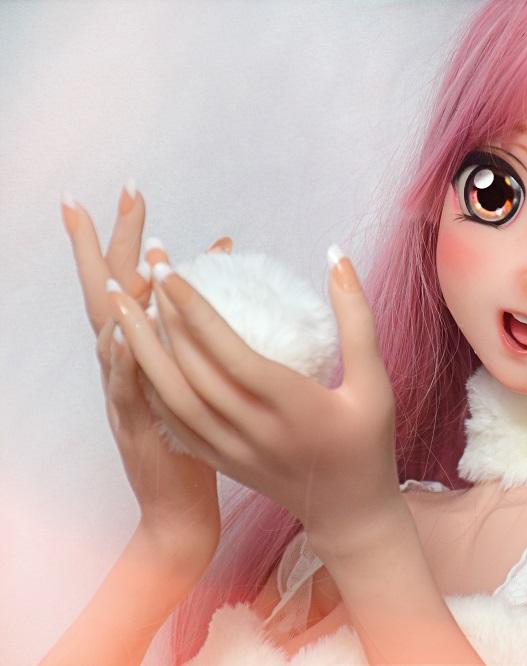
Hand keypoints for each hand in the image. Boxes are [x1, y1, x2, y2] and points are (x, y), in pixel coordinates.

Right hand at [60, 188, 230, 568]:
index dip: (126, 238)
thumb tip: (223, 269)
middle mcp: (124, 368)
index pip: (131, 283)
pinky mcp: (134, 431)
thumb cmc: (196, 432)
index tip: (132, 190)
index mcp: (143, 352)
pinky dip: (123, 365)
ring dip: (115, 303)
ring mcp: (123, 398)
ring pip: (110, 343)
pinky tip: (128, 338)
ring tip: (122, 264)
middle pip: (107, 298)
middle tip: (102, 201)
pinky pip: (126, 394)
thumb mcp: (196, 374)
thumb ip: (201, 324)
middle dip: (103, 249)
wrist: (179, 504)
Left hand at [105, 238, 401, 556]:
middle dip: (157, 319)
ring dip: (141, 351)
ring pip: (172, 398)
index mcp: (293, 408)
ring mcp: (233, 450)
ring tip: (120, 308)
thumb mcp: (375, 382)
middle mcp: (256, 431)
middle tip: (139, 271)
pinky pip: (175, 422)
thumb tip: (337, 256)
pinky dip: (150, 386)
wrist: (349, 512)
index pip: (233, 354)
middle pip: (191, 372)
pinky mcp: (221, 461)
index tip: (169, 271)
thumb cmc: (367, 442)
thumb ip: (357, 318)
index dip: (197, 312)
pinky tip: (137, 355)